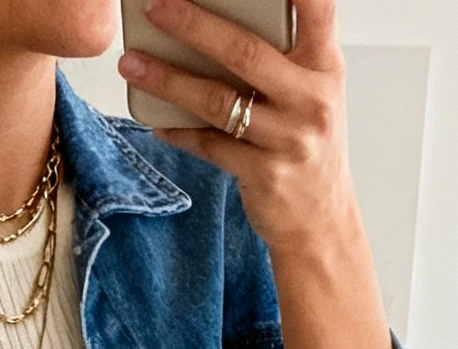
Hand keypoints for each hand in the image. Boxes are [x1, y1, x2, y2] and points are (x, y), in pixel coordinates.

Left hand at [121, 0, 356, 258]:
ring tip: (132, 64)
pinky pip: (209, 145)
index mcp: (325, 65)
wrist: (321, 219)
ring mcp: (289, 139)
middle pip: (245, 52)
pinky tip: (155, 120)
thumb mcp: (310, 92)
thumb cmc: (306, 143)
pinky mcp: (264, 174)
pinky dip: (178, 130)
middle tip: (156, 7)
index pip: (318, 7)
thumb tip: (212, 20)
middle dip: (193, 25)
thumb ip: (280, 56)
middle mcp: (312, 99)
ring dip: (168, 80)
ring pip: (218, 101)